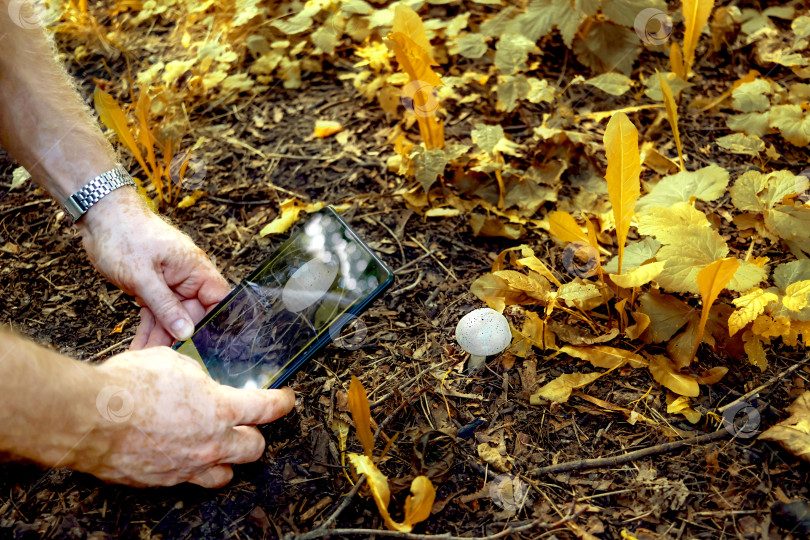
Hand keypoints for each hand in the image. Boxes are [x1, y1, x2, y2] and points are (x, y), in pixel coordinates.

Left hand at [78, 187, 230, 347]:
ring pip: (171, 318)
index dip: (217, 324)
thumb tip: (186, 332)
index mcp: (195, 269)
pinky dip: (147, 330)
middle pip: (193, 315)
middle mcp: (186, 278)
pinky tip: (138, 348)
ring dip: (160, 339)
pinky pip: (155, 314)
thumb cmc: (125, 236)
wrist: (100, 217)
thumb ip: (165, 305)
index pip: (218, 300)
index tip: (209, 348)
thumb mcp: (143, 276)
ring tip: (146, 362)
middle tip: (167, 363)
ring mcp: (169, 285)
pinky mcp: (151, 289)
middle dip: (180, 340)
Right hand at [79, 346, 295, 486]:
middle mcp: (210, 443)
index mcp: (220, 410)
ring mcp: (186, 467)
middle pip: (254, 449)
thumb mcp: (173, 361)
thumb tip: (198, 377)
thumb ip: (195, 374)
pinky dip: (188, 468)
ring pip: (224, 475)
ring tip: (218, 447)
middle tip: (247, 426)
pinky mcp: (161, 481)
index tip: (285, 400)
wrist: (89, 417)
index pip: (267, 409)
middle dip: (255, 436)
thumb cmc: (128, 387)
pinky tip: (178, 454)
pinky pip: (186, 480)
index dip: (282, 403)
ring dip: (226, 461)